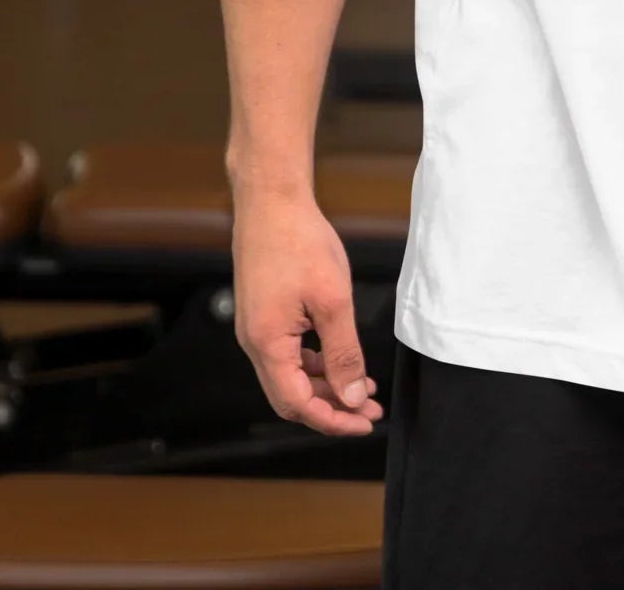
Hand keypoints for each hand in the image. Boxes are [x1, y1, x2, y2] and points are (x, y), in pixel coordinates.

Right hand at [232, 185, 383, 434]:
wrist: (272, 200)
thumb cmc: (300, 242)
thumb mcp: (333, 300)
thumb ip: (343, 353)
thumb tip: (351, 396)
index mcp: (266, 344)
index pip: (297, 404)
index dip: (332, 420)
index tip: (363, 422)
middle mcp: (254, 343)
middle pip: (292, 396)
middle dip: (332, 407)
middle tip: (369, 408)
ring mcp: (256, 328)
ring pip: (291, 375)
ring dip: (325, 384)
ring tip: (363, 385)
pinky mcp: (263, 314)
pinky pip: (287, 353)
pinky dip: (314, 362)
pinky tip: (339, 358)